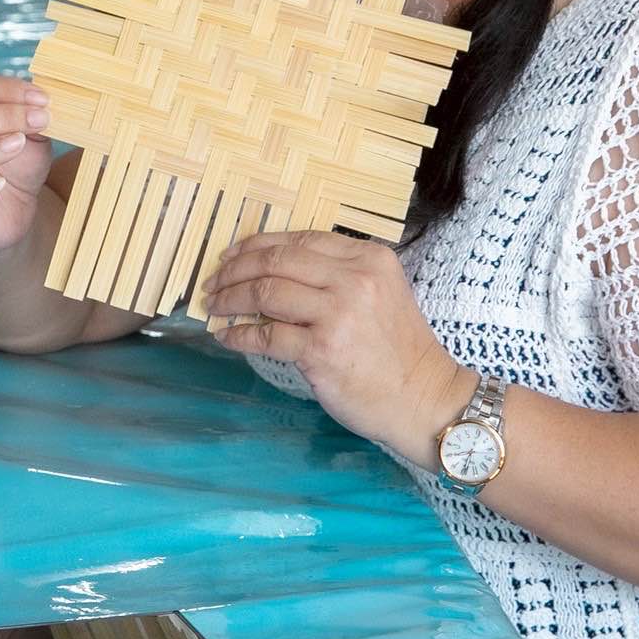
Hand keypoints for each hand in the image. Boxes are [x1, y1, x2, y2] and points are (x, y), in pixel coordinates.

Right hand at [0, 71, 53, 252]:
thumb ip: (30, 114)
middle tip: (39, 120)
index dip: (3, 89)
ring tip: (19, 145)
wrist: (16, 206)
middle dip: (0, 117)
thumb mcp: (30, 131)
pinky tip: (0, 186)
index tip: (40, 99)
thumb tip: (39, 102)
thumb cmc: (17, 160)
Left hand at [203, 232, 468, 464]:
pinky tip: (227, 337)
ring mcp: (337, 314)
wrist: (425, 399)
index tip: (231, 255)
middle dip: (234, 269)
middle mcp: (353, 279)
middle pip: (275, 261)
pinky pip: (265, 335)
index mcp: (368, 258)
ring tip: (214, 306)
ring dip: (230, 298)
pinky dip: (239, 334)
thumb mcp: (379, 293)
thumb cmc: (399, 350)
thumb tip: (271, 269)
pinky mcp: (321, 350)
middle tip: (213, 282)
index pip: (298, 239)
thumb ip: (336, 275)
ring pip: (264, 291)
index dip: (256, 245)